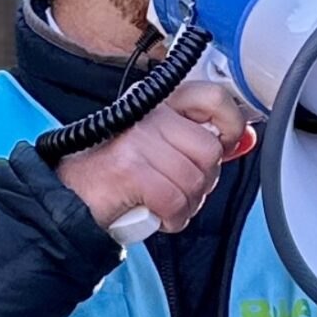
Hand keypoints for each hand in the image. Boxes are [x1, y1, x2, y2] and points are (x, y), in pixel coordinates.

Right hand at [56, 82, 253, 236]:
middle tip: (177, 188)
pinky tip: (157, 215)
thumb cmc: (117, 175)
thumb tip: (245, 139)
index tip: (225, 144)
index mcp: (160, 104)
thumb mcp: (161, 149)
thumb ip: (200, 142)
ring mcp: (139, 140)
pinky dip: (171, 219)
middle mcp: (150, 115)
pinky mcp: (131, 170)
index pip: (213, 98)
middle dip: (202, 181)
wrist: (71, 196)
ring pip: (195, 181)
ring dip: (185, 205)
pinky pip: (175, 201)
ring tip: (163, 204)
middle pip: (210, 151)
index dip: (230, 125)